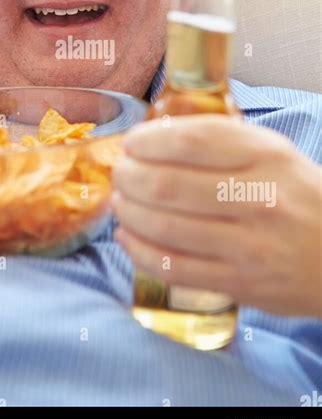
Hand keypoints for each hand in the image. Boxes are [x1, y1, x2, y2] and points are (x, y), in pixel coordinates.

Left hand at [112, 115, 321, 317]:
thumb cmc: (299, 197)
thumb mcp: (274, 153)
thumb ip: (223, 140)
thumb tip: (158, 135)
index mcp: (267, 157)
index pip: (191, 141)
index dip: (149, 140)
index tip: (133, 142)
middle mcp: (259, 199)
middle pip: (168, 185)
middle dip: (129, 176)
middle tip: (120, 172)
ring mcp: (250, 246)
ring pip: (165, 228)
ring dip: (129, 212)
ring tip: (120, 201)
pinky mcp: (241, 283)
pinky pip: (175, 268)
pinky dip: (140, 251)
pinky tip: (129, 237)